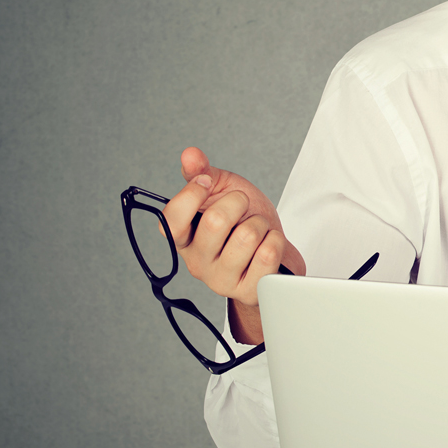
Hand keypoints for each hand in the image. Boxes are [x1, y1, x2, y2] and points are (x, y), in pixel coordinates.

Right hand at [161, 147, 303, 342]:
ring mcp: (220, 280)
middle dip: (239, 203)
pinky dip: (276, 240)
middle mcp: (196, 262)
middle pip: (216, 221)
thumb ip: (203, 172)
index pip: (172, 216)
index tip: (208, 183)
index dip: (193, 193)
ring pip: (247, 236)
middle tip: (243, 209)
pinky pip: (268, 254)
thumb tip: (189, 155)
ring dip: (260, 224)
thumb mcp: (223, 191)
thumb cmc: (245, 221)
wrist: (276, 253)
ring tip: (257, 230)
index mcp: (183, 237)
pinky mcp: (247, 292)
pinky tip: (269, 245)